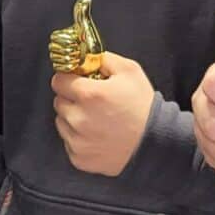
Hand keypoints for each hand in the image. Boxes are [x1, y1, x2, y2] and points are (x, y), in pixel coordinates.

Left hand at [50, 52, 153, 176]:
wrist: (155, 142)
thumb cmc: (143, 106)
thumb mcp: (130, 71)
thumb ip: (103, 59)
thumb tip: (85, 57)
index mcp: (89, 95)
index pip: (59, 81)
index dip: (69, 79)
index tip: (78, 82)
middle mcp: (79, 119)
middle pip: (59, 102)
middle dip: (72, 99)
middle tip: (91, 102)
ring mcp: (78, 141)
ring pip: (62, 123)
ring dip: (73, 119)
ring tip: (97, 120)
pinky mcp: (79, 158)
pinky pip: (69, 143)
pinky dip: (79, 138)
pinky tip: (97, 135)